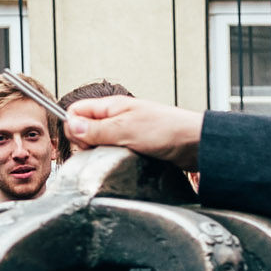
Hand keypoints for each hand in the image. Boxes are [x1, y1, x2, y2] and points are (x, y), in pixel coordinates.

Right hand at [65, 92, 202, 164]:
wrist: (198, 144)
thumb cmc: (168, 130)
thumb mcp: (127, 129)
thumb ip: (98, 129)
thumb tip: (71, 126)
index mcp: (112, 107)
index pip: (77, 111)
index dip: (73, 127)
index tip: (83, 143)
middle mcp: (117, 118)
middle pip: (86, 130)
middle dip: (86, 144)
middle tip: (101, 153)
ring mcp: (127, 133)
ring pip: (100, 144)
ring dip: (102, 154)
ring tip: (116, 159)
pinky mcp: (136, 147)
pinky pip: (116, 153)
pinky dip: (116, 160)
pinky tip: (124, 164)